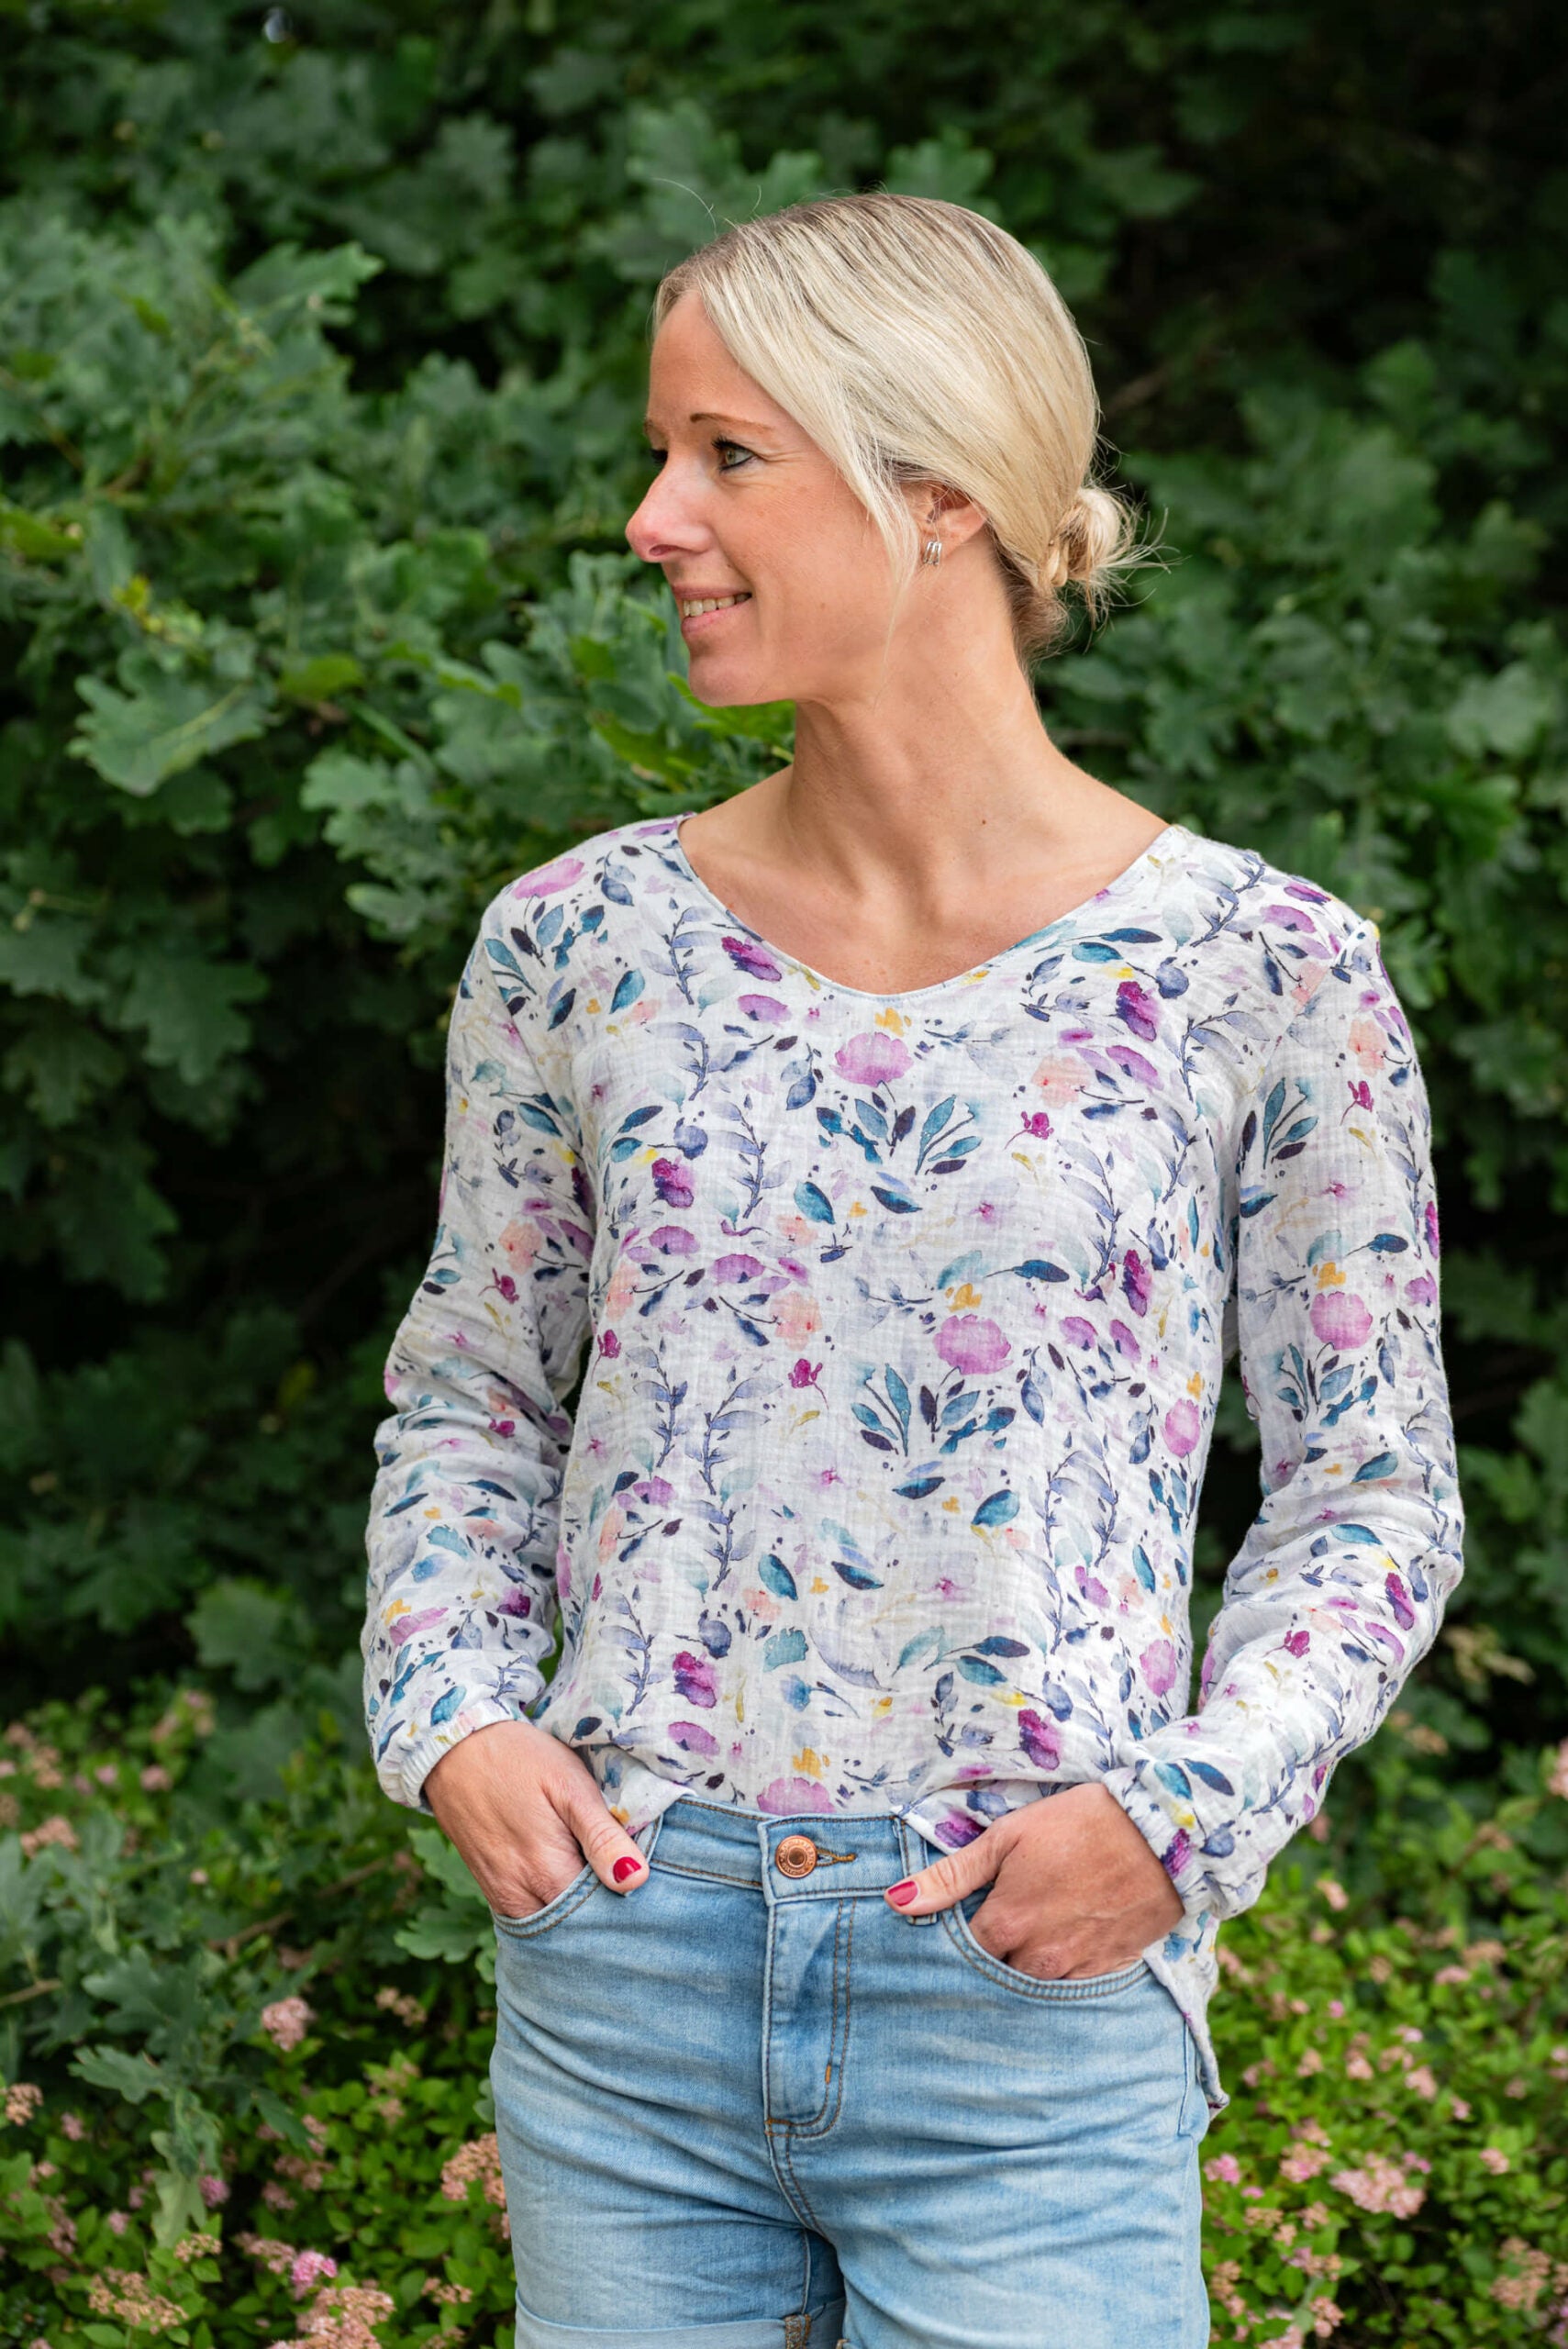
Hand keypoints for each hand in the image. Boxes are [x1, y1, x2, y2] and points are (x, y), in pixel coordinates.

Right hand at [424, 1717, 647, 1917]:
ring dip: (579, 1908)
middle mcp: (523, 1898)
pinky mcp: (492, 1891)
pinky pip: (532, 1915)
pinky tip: (567, 1874)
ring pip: (554, 1924)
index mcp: (549, 1874)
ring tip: (595, 1869)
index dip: (627, 1898)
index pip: (604, 1913)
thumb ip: (602, 1837)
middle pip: (578, 1925)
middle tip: (622, 1870)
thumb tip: (636, 1880)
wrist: (454, 1750)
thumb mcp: (570, 1786)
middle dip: (605, 1907)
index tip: (639, 1873)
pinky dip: (554, 1904)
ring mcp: (503, 1898)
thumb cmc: (520, 1760)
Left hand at [883, 1783, 1183, 1977]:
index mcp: (1006, 1925)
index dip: (953, 1939)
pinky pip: (1069, 1987)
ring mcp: (1074, 1971)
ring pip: (1031, 1984)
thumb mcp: (1009, 1837)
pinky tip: (1062, 1940)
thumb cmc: (1079, 1825)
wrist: (1163, 1835)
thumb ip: (952, 1875)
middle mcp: (1037, 1959)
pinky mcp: (1107, 1972)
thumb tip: (895, 1901)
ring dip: (1022, 1965)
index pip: (958, 1954)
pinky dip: (1059, 1970)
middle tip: (993, 1925)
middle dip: (988, 1957)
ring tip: (1030, 1929)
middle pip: (994, 1974)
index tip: (954, 1922)